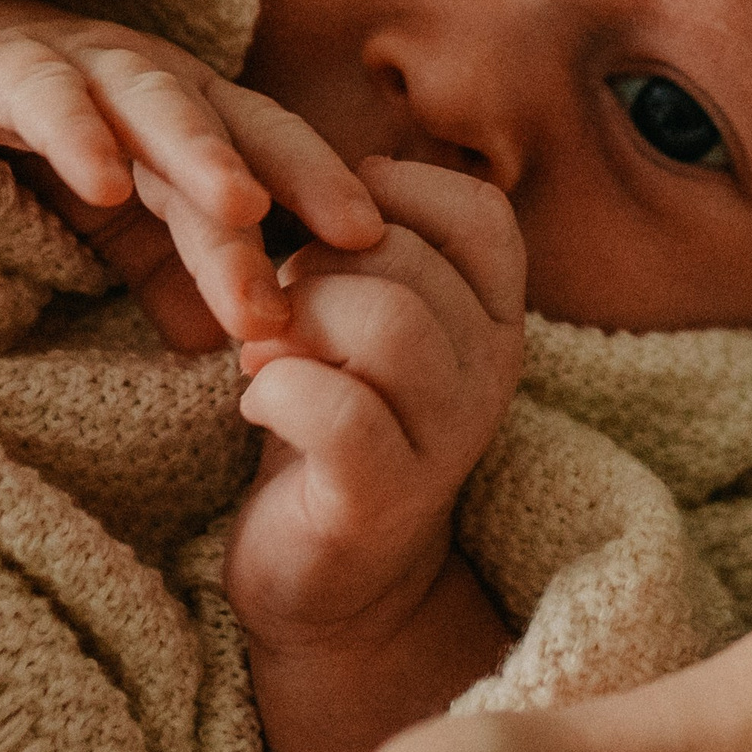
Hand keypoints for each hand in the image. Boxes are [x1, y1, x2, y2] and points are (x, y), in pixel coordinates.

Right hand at [0, 0, 381, 348]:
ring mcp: (87, 67)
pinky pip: (48, 96)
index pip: (282, 157)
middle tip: (353, 244)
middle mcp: (160, 85)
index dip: (334, 198)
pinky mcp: (7, 67)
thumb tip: (227, 349)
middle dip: (298, 185)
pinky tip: (101, 182)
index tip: (391, 257)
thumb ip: (169, 268)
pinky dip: (76, 134)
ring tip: (244, 209)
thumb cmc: (47, 138)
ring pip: (158, 105)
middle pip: (242, 133)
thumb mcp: (118, 218)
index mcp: (200, 121)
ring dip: (204, 153)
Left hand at [228, 156, 525, 751]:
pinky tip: (258, 404)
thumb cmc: (338, 428)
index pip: (481, 213)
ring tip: (267, 352)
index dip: (393, 196)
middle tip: (277, 307)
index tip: (332, 232)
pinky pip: (337, 409)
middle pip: (406, 258)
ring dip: (298, 321)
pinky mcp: (384, 498)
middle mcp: (492, 372)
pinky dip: (275, 390)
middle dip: (317, 264)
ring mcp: (446, 438)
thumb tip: (335, 169)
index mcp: (494, 318)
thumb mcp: (371, 326)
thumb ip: (370, 252)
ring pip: (386, 321)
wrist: (333, 583)